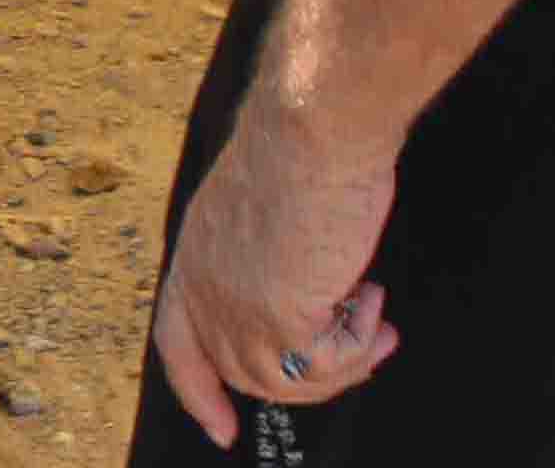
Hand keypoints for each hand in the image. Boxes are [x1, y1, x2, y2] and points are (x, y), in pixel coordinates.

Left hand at [149, 109, 401, 446]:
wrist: (315, 127)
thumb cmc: (304, 147)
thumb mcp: (264, 210)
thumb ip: (267, 256)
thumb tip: (308, 297)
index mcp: (195, 255)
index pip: (178, 342)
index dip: (197, 390)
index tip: (220, 427)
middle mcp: (204, 287)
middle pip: (242, 371)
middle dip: (309, 376)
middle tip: (366, 348)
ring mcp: (235, 307)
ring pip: (285, 381)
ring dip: (344, 361)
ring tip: (376, 321)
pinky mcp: (277, 318)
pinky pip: (323, 366)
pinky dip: (359, 344)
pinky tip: (373, 300)